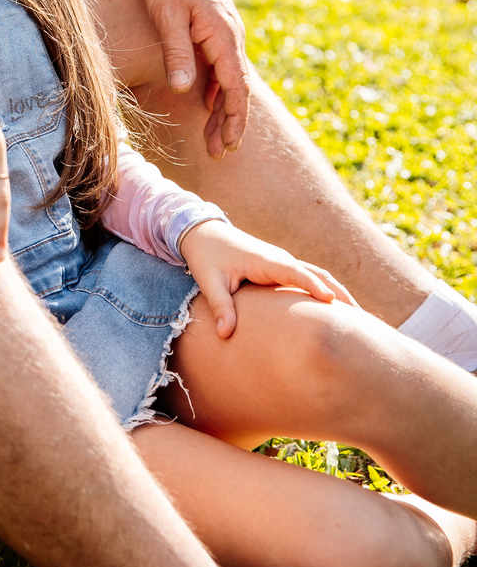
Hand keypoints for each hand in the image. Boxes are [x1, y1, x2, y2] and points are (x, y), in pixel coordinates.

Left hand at [138, 0, 249, 156]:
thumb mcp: (166, 16)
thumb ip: (177, 53)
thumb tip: (182, 90)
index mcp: (223, 35)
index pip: (236, 88)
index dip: (234, 120)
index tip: (227, 147)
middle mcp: (232, 34)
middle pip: (237, 88)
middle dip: (230, 123)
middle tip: (219, 154)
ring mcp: (226, 29)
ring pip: (231, 77)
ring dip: (223, 108)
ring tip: (214, 138)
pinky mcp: (215, 25)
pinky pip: (223, 64)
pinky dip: (218, 87)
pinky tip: (208, 104)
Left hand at [179, 218, 355, 339]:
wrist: (204, 232)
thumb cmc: (207, 256)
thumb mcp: (210, 281)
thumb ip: (221, 306)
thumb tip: (225, 335)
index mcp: (266, 260)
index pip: (296, 272)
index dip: (314, 286)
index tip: (333, 302)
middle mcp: (280, 258)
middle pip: (318, 274)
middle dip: (339, 294)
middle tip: (363, 320)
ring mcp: (283, 261)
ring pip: (318, 275)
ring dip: (337, 292)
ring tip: (360, 318)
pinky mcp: (281, 267)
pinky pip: (309, 277)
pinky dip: (326, 289)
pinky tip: (337, 309)